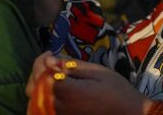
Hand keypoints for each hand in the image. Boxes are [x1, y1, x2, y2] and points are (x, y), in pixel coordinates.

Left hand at [26, 52, 152, 114]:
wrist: (129, 113)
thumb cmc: (116, 90)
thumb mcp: (96, 71)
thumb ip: (70, 65)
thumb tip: (49, 60)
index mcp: (68, 91)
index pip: (41, 74)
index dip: (42, 61)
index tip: (51, 52)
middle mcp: (60, 106)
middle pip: (33, 88)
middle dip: (38, 71)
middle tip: (50, 61)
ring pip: (36, 99)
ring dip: (39, 84)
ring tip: (52, 73)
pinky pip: (44, 109)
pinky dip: (43, 97)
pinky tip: (53, 88)